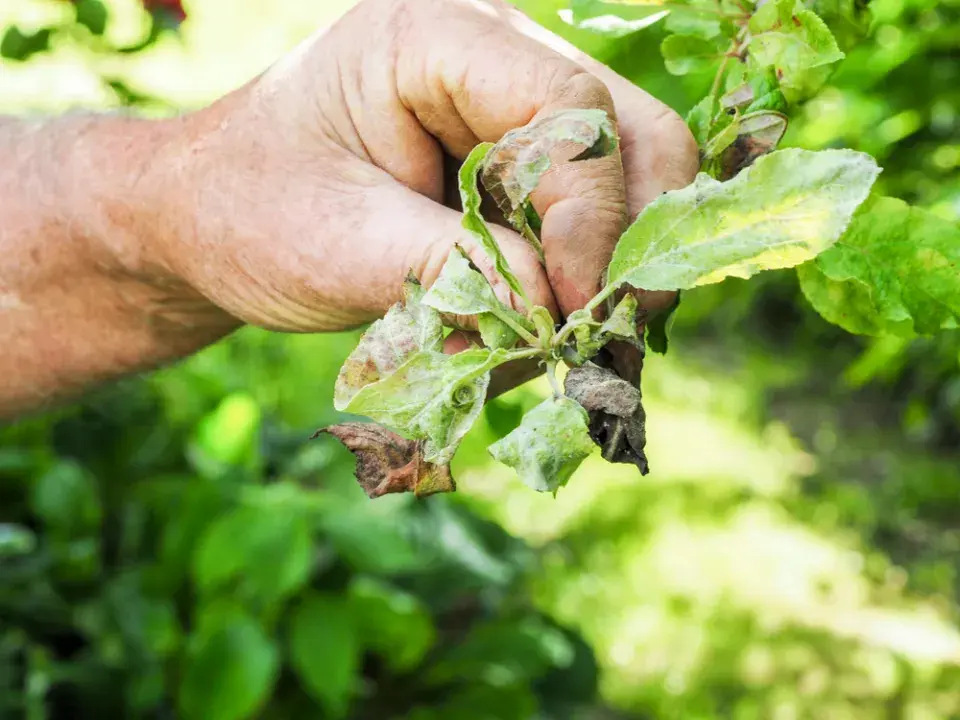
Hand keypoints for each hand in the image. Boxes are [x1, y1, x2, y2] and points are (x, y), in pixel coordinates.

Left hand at [150, 0, 697, 339]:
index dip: (592, 215)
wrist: (211, 223)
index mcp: (435, 34)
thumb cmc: (251, 216)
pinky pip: (585, 218)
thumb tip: (558, 309)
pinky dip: (573, 281)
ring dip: (602, 270)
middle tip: (598, 337)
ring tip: (545, 344)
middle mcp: (492, 53)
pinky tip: (525, 327)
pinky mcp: (515, 161)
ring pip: (625, 180)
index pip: (569, 108)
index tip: (572, 310)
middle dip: (625, 243)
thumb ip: (457, 268)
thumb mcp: (341, 246)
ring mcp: (511, 108)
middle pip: (631, 134)